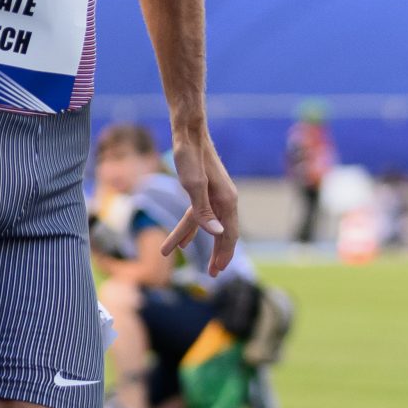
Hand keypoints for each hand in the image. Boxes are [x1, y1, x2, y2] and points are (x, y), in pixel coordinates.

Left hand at [163, 127, 241, 277]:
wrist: (189, 132)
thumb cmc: (190, 157)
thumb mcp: (193, 186)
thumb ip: (203, 211)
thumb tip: (216, 233)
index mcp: (227, 201)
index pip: (228, 235)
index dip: (223, 254)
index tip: (216, 271)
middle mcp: (225, 200)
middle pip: (222, 234)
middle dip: (215, 254)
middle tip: (209, 274)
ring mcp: (215, 196)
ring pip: (206, 225)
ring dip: (194, 241)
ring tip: (179, 256)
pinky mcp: (204, 191)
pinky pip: (198, 215)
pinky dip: (188, 228)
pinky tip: (178, 241)